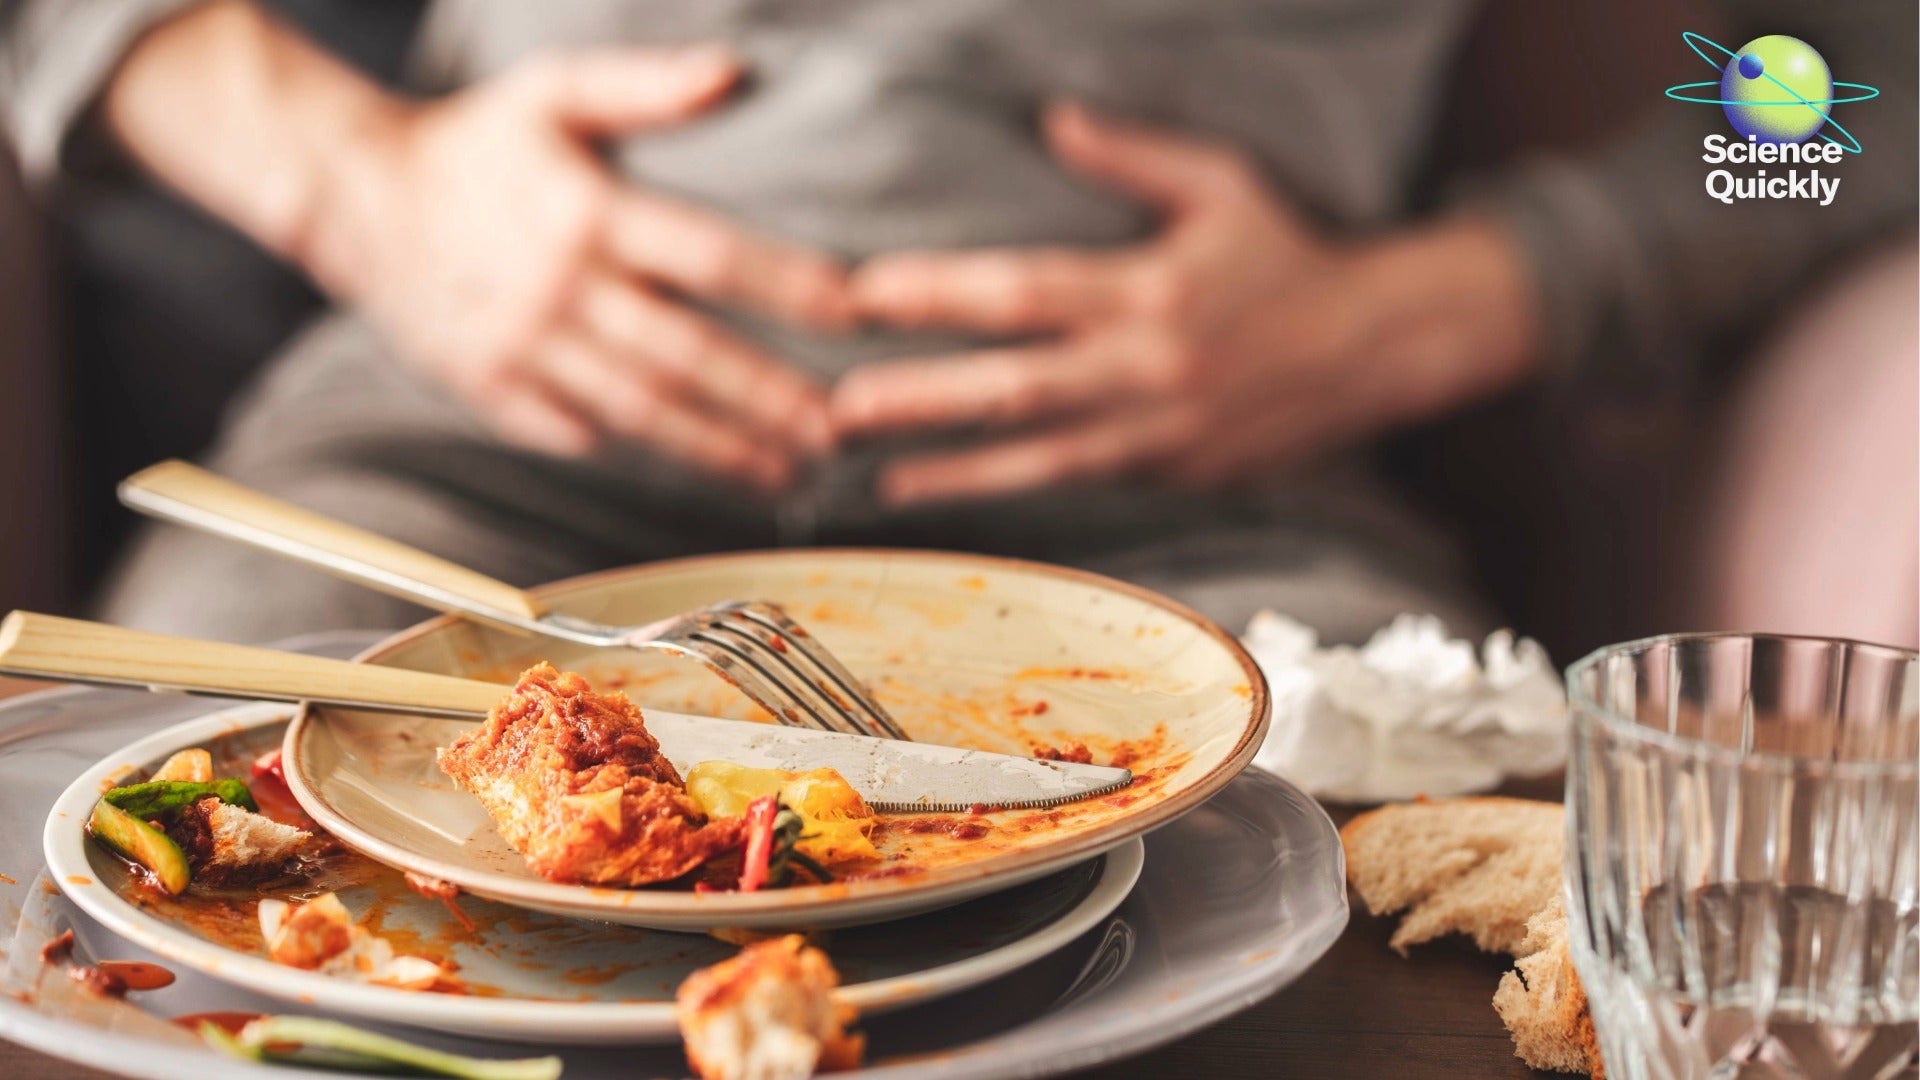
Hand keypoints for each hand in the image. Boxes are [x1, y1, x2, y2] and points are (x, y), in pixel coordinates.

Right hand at [312, 47, 848, 484]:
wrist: (355, 196)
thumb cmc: (475, 141)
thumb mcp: (555, 90)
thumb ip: (646, 86)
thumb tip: (735, 73)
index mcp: (587, 212)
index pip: (709, 255)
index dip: (786, 285)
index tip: (853, 312)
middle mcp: (560, 287)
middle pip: (685, 354)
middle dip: (767, 399)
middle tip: (836, 433)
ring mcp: (523, 345)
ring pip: (639, 409)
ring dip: (717, 446)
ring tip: (784, 472)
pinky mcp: (490, 386)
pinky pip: (573, 431)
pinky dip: (633, 455)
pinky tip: (693, 476)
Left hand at [831, 102, 1539, 504]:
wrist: (1379, 347)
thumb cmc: (1288, 254)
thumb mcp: (1221, 184)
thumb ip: (1131, 156)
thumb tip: (1050, 118)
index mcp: (1151, 286)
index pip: (1024, 289)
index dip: (939, 293)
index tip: (865, 294)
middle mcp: (1148, 367)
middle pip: (1014, 386)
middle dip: (922, 398)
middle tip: (838, 407)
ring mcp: (1159, 432)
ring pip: (1039, 458)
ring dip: (953, 470)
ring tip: (877, 477)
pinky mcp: (1171, 472)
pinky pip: (1079, 484)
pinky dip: (1013, 492)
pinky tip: (956, 494)